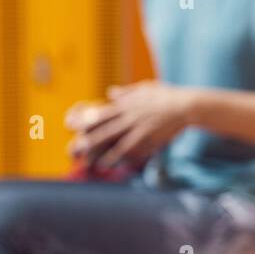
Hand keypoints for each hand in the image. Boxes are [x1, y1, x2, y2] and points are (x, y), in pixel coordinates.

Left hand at [65, 81, 193, 168]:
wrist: (185, 105)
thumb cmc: (166, 95)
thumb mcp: (144, 88)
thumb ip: (125, 93)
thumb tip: (110, 92)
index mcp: (125, 105)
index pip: (99, 113)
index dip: (82, 120)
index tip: (69, 125)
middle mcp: (127, 116)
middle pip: (101, 130)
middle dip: (85, 142)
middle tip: (71, 151)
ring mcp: (137, 128)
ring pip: (112, 142)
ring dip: (98, 153)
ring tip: (87, 162)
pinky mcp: (147, 138)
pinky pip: (129, 150)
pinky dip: (116, 157)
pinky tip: (108, 165)